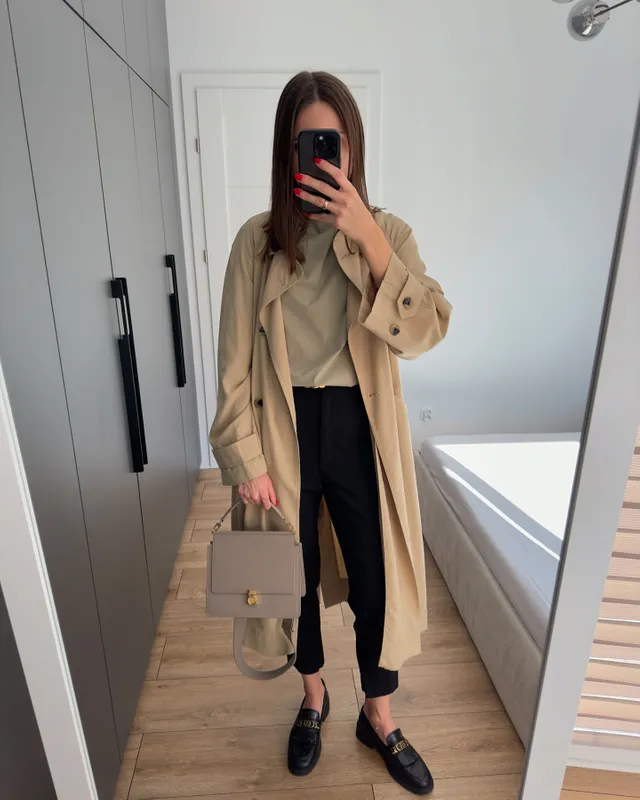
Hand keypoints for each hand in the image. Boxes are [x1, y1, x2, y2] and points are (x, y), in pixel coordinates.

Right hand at [238, 473, 276, 509]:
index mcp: (263, 495)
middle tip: (260, 491)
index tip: (268, 502)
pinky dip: (246, 496)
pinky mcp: (241, 493)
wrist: (250, 468)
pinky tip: (248, 491)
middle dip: (260, 499)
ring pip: (252, 502)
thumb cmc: (260, 474)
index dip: (268, 504)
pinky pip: (244, 499)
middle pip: (259, 503)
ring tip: (254, 490)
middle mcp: (255, 497)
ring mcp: (247, 496)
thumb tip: (275, 502)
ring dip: (253, 498)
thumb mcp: (269, 483)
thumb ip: (272, 495)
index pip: (266, 506)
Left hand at [294, 160, 391, 285]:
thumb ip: (344, 189)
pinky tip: (306, 212)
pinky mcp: (336, 221)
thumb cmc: (360, 213)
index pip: (337, 174)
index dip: (326, 166)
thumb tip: (330, 181)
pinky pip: (321, 216)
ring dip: (306, 195)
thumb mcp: (355, 197)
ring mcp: (340, 210)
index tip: (316, 160)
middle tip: (298, 176)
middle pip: (323, 187)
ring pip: (319, 201)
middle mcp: (345, 198)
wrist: (366, 230)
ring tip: (296, 191)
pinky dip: (313, 214)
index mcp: (350, 190)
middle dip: (309, 180)